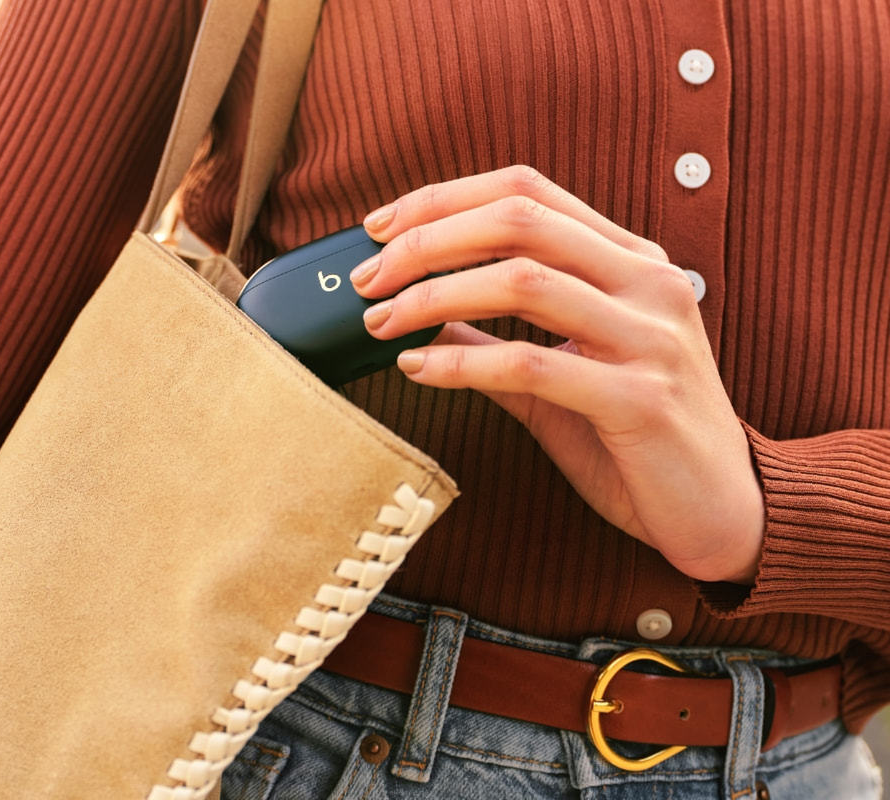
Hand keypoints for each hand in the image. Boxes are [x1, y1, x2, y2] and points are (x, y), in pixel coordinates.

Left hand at [352, 166, 764, 583]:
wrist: (723, 510)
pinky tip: (418, 369)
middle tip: (368, 276)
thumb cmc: (636, 438)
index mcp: (630, 262)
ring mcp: (650, 336)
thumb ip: (497, 338)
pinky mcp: (641, 398)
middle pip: (519, 221)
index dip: (444, 199)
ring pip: (523, 280)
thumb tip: (422, 314)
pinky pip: (531, 364)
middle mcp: (647, 282)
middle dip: (428, 241)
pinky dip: (462, 362)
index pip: (526, 192)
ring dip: (434, 295)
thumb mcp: (560, 375)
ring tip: (381, 320)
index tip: (380, 226)